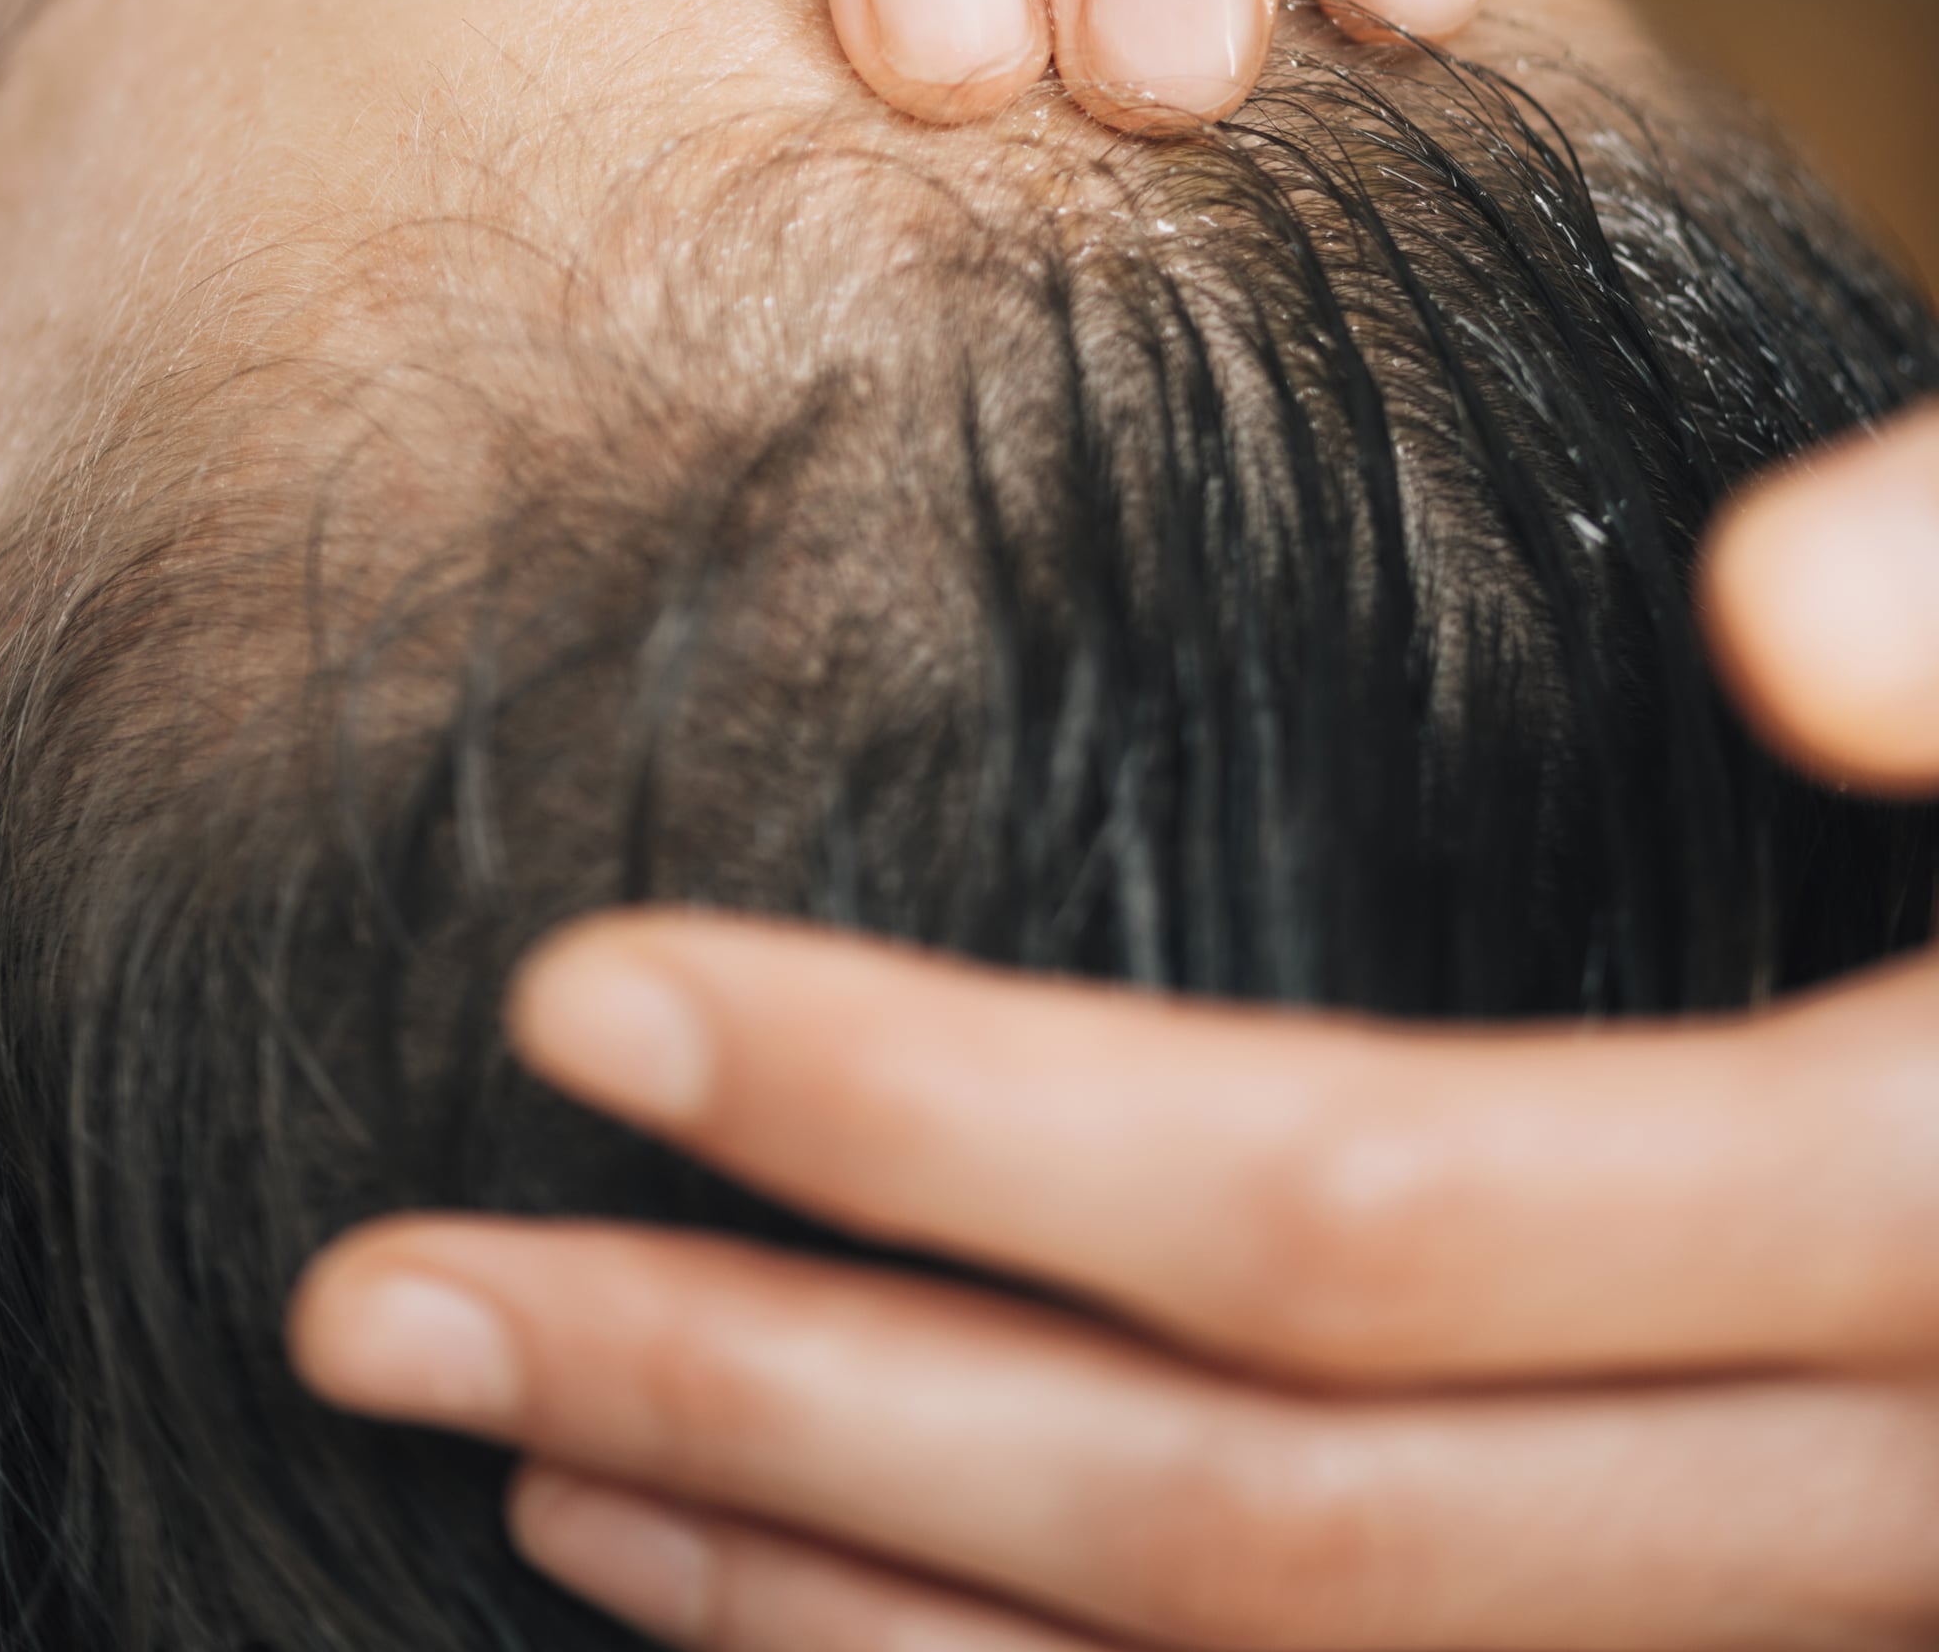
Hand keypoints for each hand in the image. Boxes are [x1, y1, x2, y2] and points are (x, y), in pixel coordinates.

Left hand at [291, 405, 1938, 1649]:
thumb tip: (1770, 612)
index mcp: (1937, 1235)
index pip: (1334, 1224)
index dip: (926, 1117)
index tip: (583, 989)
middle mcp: (1877, 1520)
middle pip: (1236, 1550)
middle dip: (768, 1422)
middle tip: (379, 1296)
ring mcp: (1822, 1637)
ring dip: (849, 1629)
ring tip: (534, 1487)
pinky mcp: (1780, 1627)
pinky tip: (810, 1629)